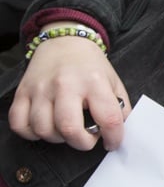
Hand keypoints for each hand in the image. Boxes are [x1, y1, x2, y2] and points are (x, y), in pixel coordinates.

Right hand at [9, 25, 129, 150]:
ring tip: (67, 130)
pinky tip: (45, 127)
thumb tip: (119, 134)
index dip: (113, 138)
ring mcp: (40, 89)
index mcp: (94, 82)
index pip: (108, 119)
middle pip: (69, 128)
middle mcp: (65, 85)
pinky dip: (32, 133)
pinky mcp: (22, 92)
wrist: (64, 42)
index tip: (112, 143)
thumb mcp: (114, 82)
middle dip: (82, 143)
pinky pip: (19, 124)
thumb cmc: (91, 67)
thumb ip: (120, 108)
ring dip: (58, 138)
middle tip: (87, 138)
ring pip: (43, 129)